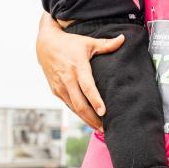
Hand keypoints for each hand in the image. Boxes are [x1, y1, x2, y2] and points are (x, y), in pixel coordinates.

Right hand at [36, 14, 124, 129]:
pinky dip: (78, 114)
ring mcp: (60, 87)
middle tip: (105, 129)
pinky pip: (69, 105)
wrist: (45, 45)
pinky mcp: (55, 91)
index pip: (87, 86)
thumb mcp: (88, 42)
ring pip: (74, 108)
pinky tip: (88, 120)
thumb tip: (123, 38)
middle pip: (80, 103)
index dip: (95, 100)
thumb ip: (106, 44)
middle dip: (92, 118)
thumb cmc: (69, 43)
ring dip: (86, 119)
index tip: (103, 112)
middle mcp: (67, 79)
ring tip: (99, 128)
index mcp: (77, 67)